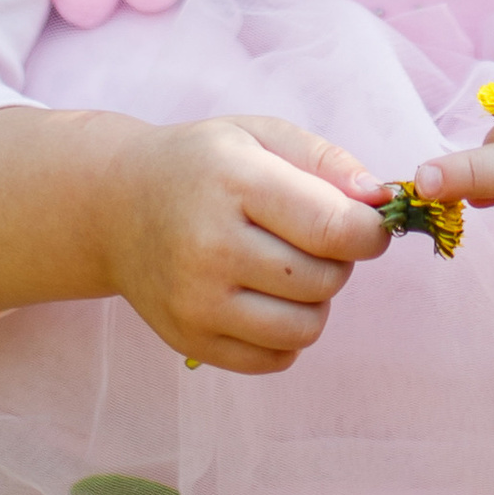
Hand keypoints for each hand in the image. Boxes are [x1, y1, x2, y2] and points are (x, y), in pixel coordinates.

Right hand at [99, 113, 388, 375]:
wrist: (113, 207)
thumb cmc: (201, 166)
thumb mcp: (259, 135)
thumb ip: (326, 161)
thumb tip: (380, 202)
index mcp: (232, 182)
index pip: (333, 228)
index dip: (369, 231)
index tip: (367, 224)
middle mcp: (209, 247)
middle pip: (325, 278)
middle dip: (338, 259)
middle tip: (311, 238)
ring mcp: (195, 301)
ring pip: (307, 326)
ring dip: (315, 299)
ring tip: (288, 268)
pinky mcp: (189, 340)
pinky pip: (276, 358)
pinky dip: (286, 333)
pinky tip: (265, 297)